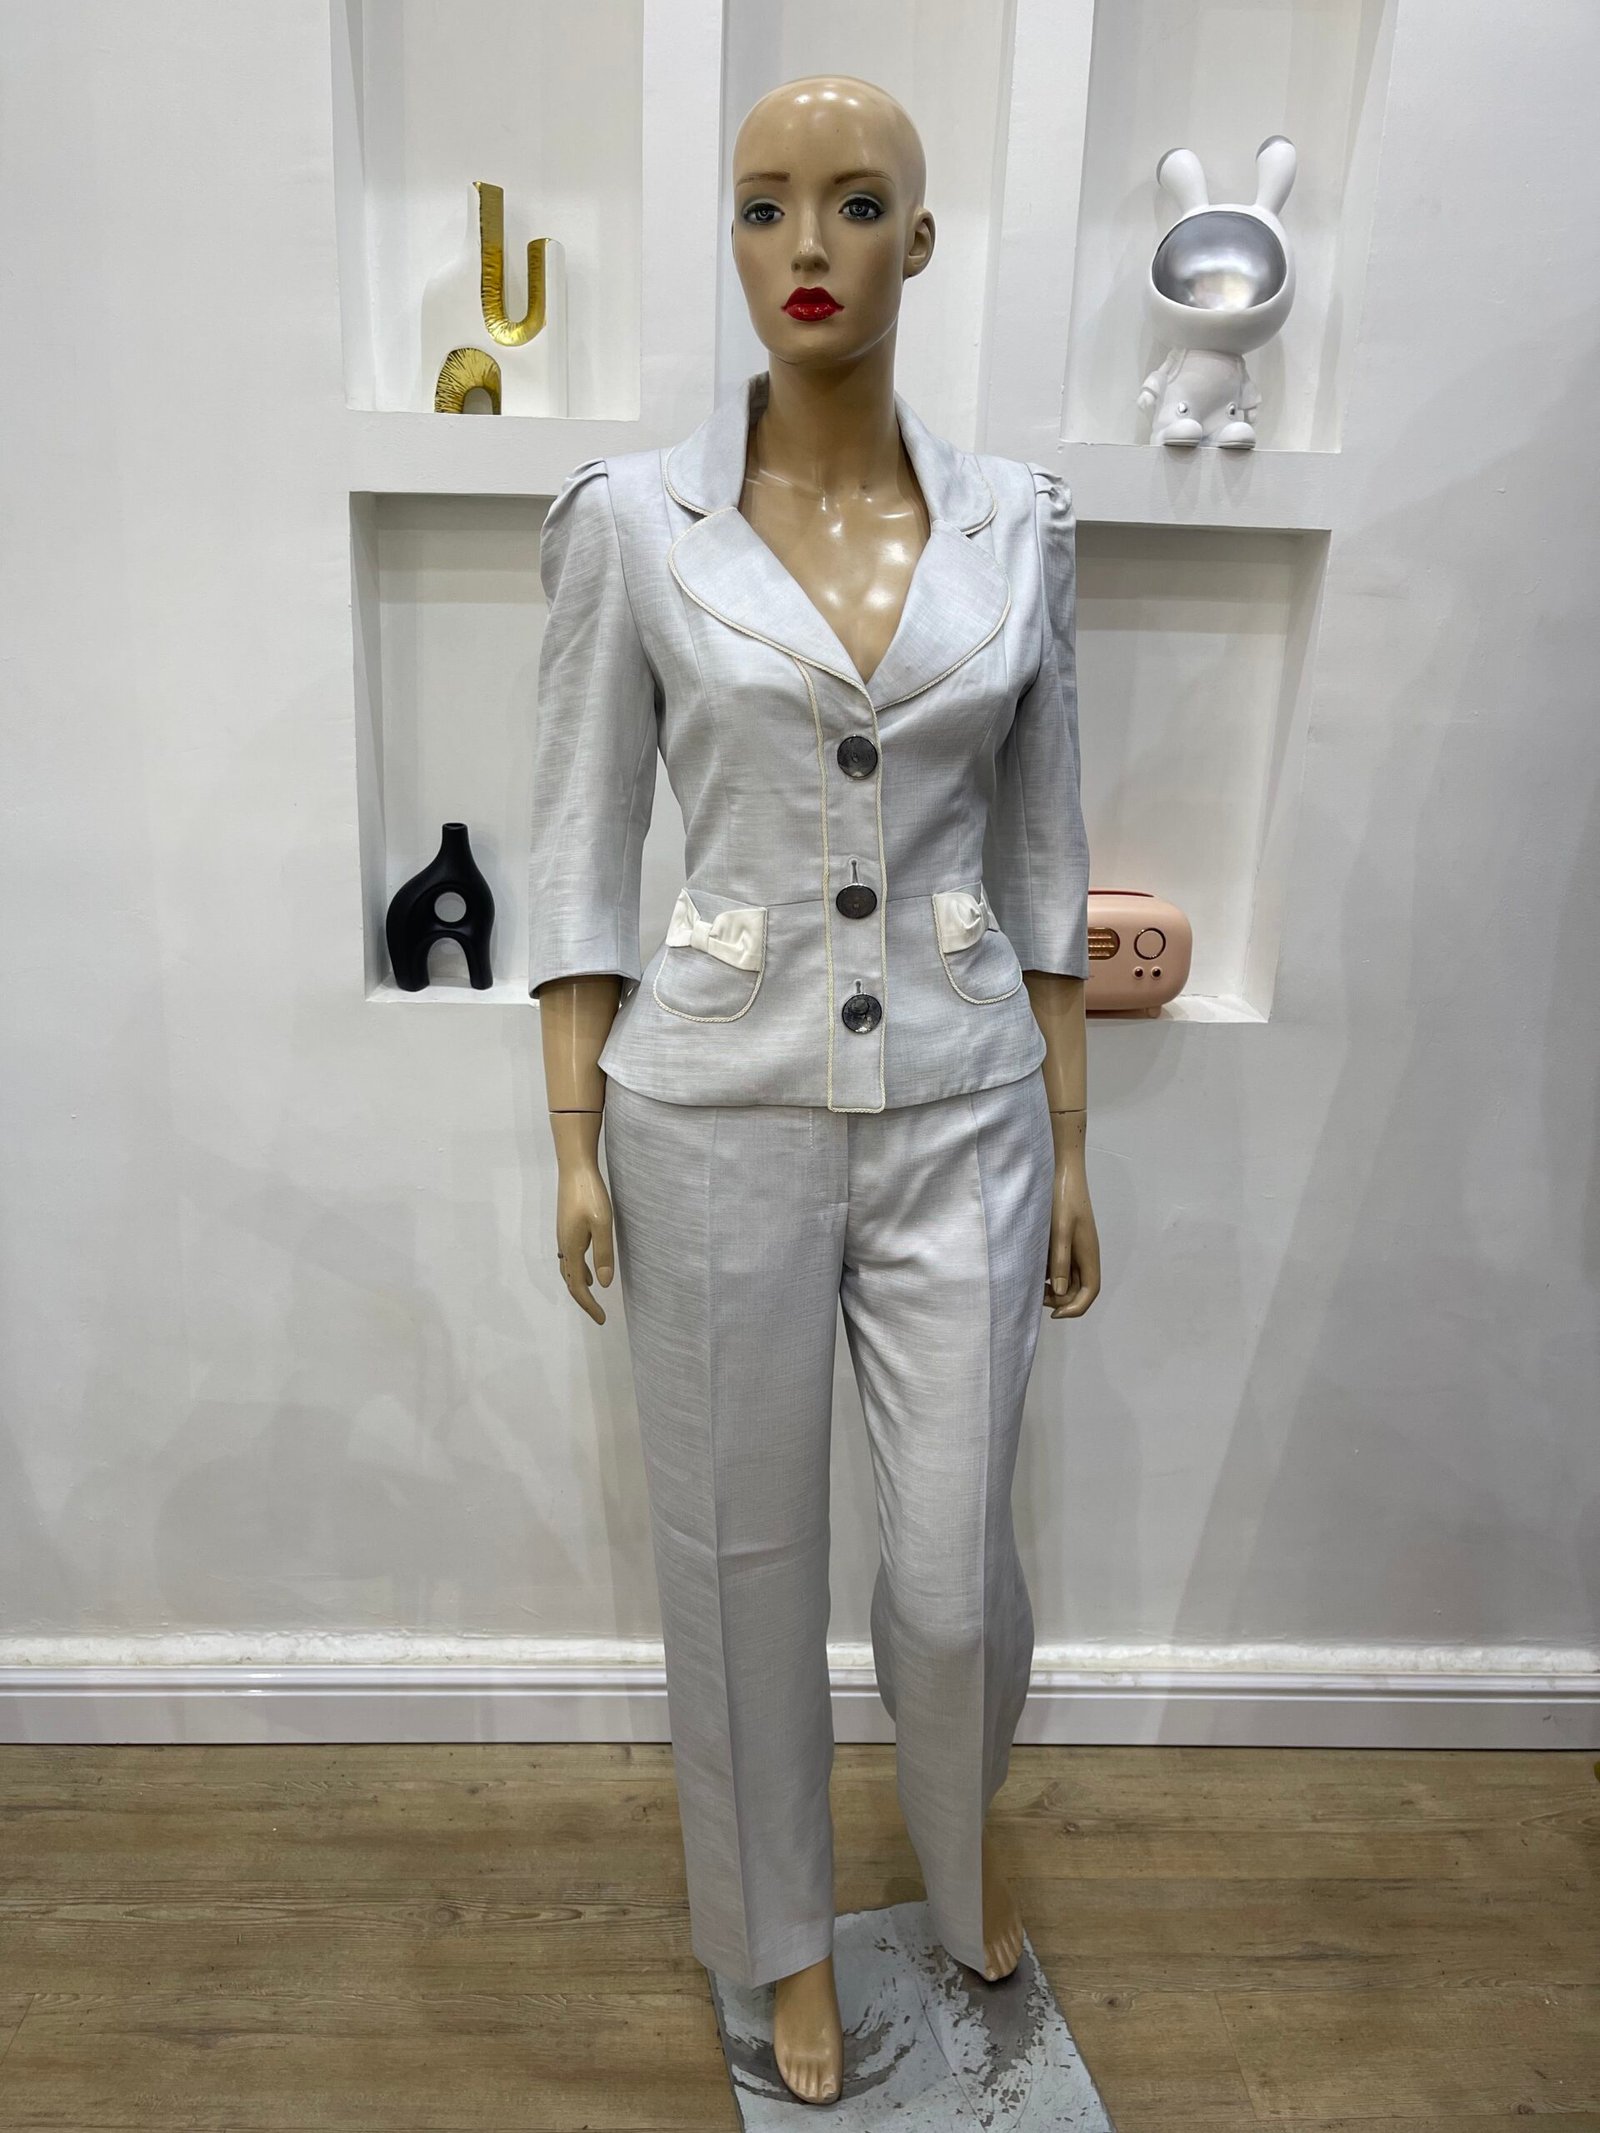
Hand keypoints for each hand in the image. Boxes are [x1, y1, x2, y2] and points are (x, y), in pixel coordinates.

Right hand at [555, 1157, 615, 1324]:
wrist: (574, 1168)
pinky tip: (590, 1267)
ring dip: (580, 1285)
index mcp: (572, 1248)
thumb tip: (604, 1284)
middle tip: (599, 1313)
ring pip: (569, 1269)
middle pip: (570, 1281)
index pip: (578, 1286)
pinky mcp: (567, 1226)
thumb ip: (603, 1253)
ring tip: (595, 1295)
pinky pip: (571, 1257)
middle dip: (584, 1299)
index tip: (602, 1319)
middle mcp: (565, 1245)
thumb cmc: (590, 1194)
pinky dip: (579, 1269)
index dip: (589, 1305)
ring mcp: (564, 1235)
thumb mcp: (603, 1224)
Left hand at [1045, 1154, 1099, 1317]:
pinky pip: (1057, 1265)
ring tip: (1029, 1280)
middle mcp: (1084, 1255)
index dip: (1074, 1308)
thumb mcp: (1060, 1230)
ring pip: (1066, 1279)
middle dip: (1058, 1298)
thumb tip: (1057, 1291)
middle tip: (1033, 1293)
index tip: (1053, 1313)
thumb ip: (1059, 1260)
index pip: (1089, 1292)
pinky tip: (1029, 1264)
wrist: (1060, 1171)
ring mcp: (1074, 1249)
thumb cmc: (1063, 1198)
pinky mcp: (1063, 1241)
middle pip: (1076, 1290)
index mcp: (1089, 1254)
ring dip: (1050, 1286)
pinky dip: (1045, 1271)